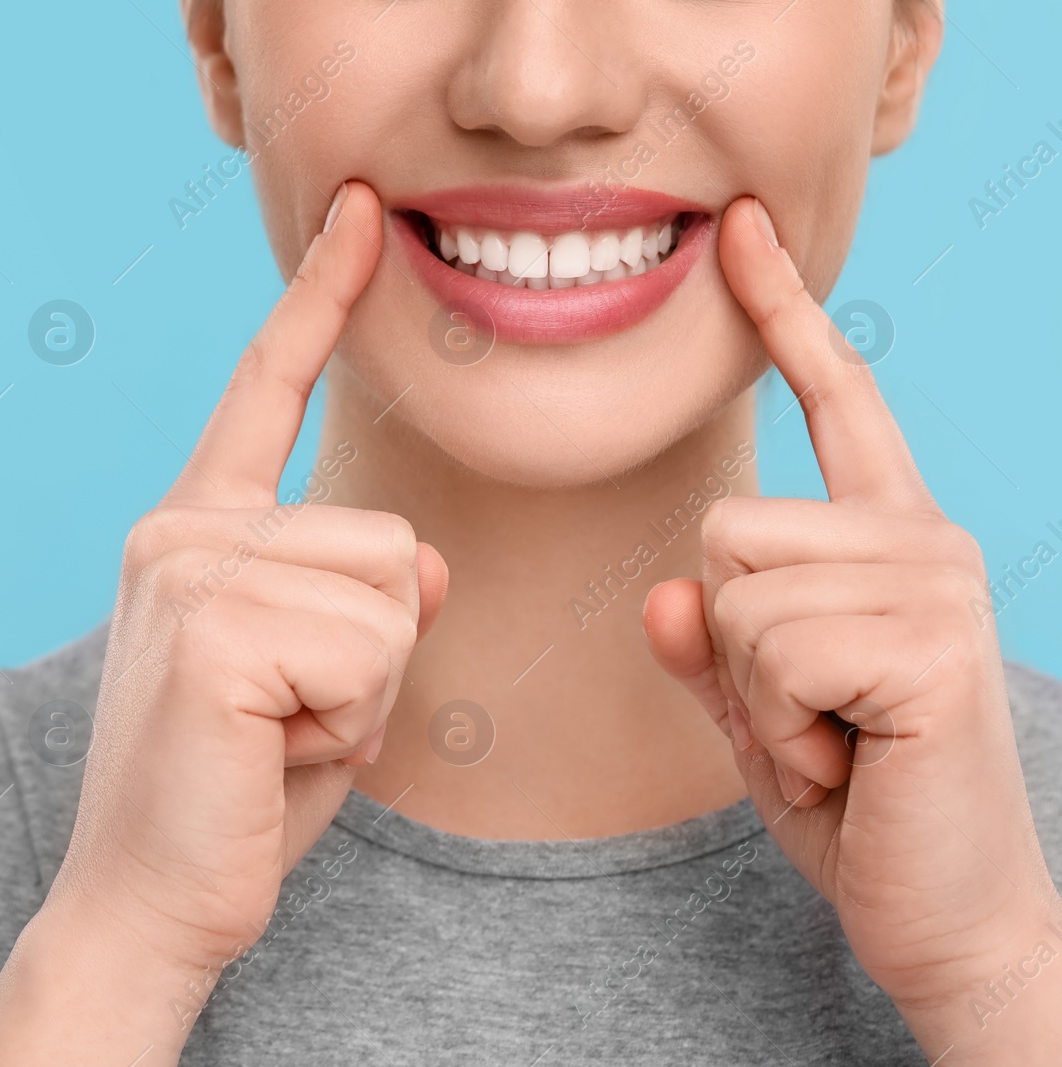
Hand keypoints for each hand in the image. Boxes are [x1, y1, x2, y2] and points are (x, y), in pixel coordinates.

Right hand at [47, 181, 447, 988]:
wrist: (146, 903)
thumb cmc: (233, 793)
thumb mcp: (319, 683)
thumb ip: (361, 604)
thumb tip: (423, 563)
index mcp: (195, 527)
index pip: (268, 391)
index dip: (320, 300)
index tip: (360, 213)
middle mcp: (179, 529)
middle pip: (388, 541)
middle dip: (376, 656)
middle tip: (289, 721)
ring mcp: (186, 568)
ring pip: (391, 592)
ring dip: (366, 692)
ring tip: (278, 737)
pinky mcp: (210, 625)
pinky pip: (371, 649)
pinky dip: (351, 723)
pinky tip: (272, 753)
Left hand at [645, 199, 1061, 1058]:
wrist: (942, 915)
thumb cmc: (857, 802)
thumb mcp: (759, 712)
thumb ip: (710, 647)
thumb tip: (663, 594)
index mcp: (887, 539)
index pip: (837, 402)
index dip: (783, 317)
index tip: (742, 231)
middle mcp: (924, 541)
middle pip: (724, 531)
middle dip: (734, 646)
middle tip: (813, 718)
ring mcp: (938, 586)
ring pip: (735, 589)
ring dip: (759, 694)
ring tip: (835, 739)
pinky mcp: (931, 644)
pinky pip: (767, 649)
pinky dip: (780, 726)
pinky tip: (848, 759)